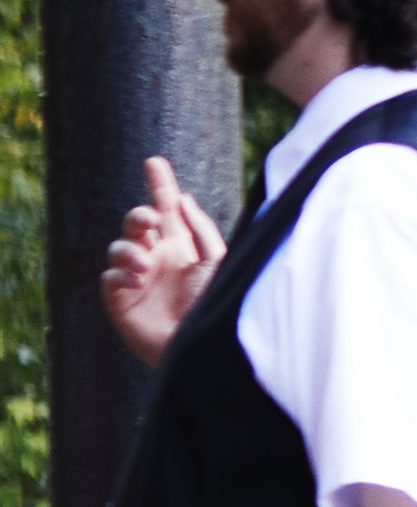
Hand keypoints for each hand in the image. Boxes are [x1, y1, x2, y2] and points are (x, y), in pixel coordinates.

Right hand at [99, 155, 218, 365]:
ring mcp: (136, 278)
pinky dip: (121, 273)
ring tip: (146, 265)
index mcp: (182, 247)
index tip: (154, 162)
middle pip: (136, 223)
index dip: (160, 186)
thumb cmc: (215, 304)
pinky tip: (137, 281)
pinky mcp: (120, 300)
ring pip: (119, 247)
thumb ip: (200, 229)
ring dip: (129, 249)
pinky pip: (110, 276)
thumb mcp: (216, 261)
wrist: (200, 344)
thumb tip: (184, 198)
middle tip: (148, 221)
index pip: (168, 210)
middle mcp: (157, 259)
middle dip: (137, 216)